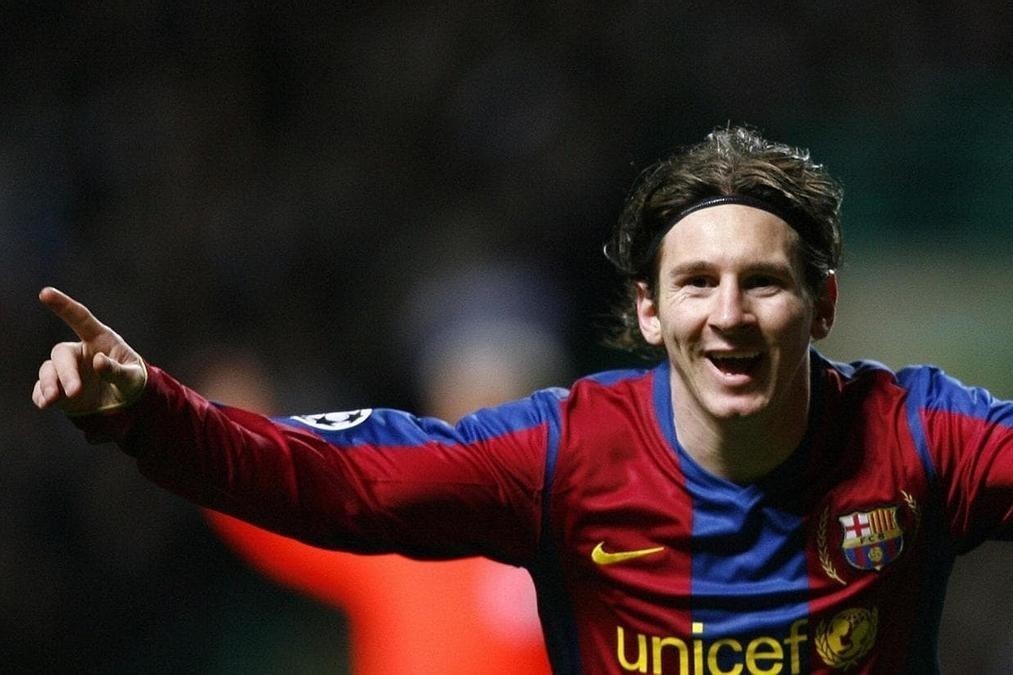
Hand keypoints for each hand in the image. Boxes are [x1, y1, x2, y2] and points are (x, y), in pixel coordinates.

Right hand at [33, 287, 147, 414]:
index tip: (45, 293)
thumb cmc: (133, 383)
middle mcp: (80, 352)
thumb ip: (117, 370)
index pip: (80, 318)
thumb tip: (98, 361)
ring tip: (52, 400)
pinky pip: (43, 389)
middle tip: (75, 392)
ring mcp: (68, 370)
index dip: (63, 305)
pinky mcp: (59, 389)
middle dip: (66, 372)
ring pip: (48, 370)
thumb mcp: (133, 378)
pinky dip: (41, 395)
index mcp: (100, 340)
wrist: (127, 403)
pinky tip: (45, 403)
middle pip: (62, 354)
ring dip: (48, 384)